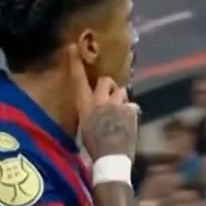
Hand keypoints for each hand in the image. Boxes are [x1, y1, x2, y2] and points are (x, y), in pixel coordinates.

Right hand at [68, 44, 138, 159]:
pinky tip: (128, 122)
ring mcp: (117, 105)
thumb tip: (95, 106)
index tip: (73, 47)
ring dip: (120, 98)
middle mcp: (100, 101)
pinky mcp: (131, 111)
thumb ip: (90, 111)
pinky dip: (130, 112)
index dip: (75, 62)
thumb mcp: (85, 127)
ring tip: (119, 110)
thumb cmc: (93, 148)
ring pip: (121, 91)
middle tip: (108, 97)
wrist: (111, 158)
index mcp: (85, 105)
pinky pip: (132, 106)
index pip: (78, 79)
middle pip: (105, 81)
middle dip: (107, 86)